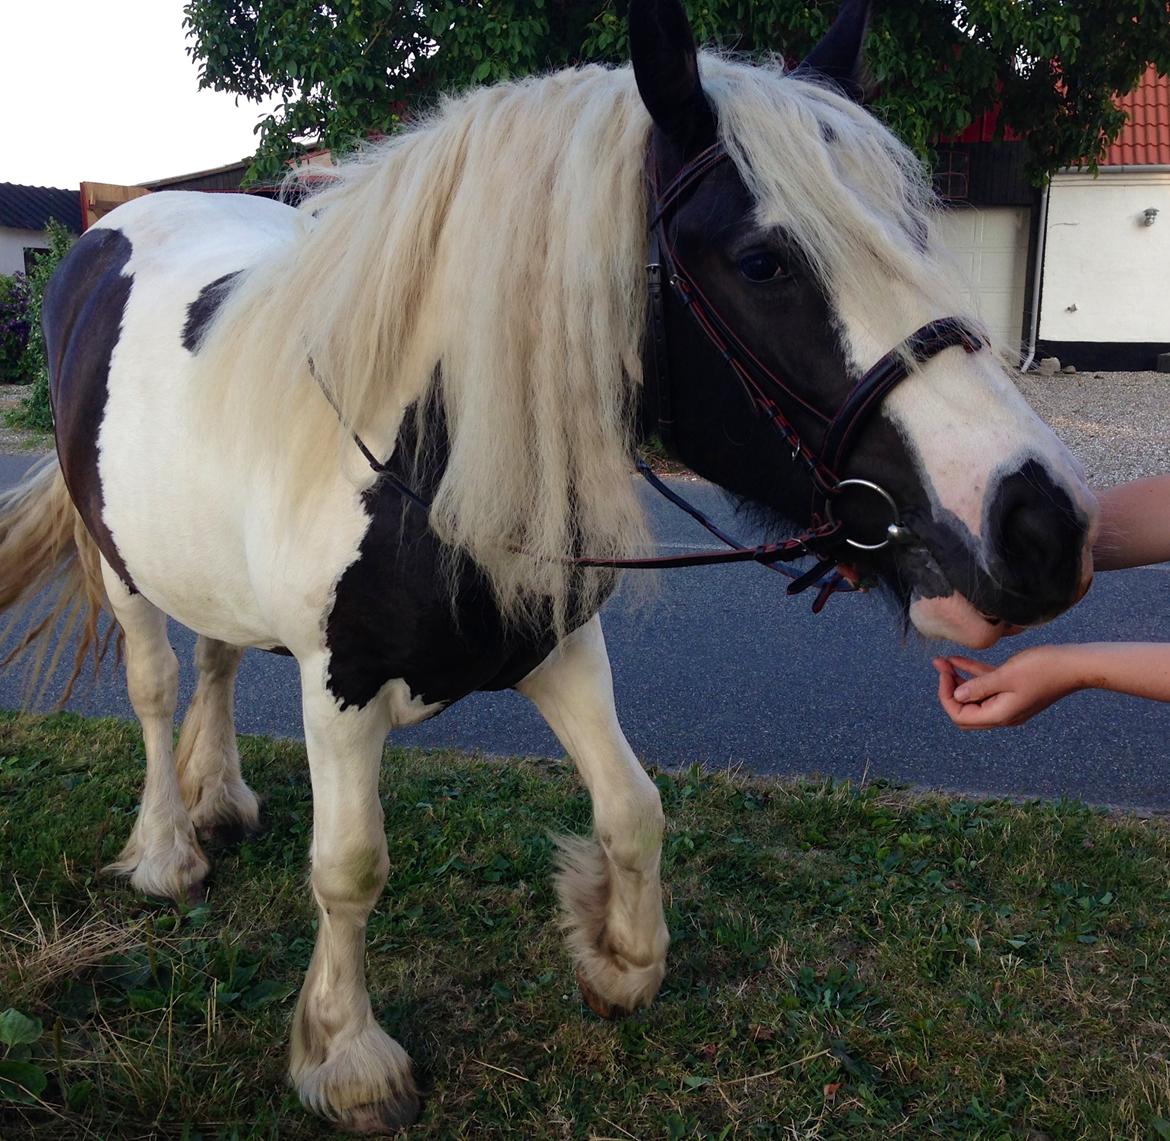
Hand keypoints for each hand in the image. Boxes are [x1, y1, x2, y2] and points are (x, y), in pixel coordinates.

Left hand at [931, 648, 1082, 728]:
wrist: (1075, 665)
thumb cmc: (1043, 669)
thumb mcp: (1006, 676)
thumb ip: (979, 687)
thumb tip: (957, 697)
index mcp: (1000, 715)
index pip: (960, 716)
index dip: (947, 696)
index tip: (944, 674)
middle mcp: (1003, 713)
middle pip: (965, 709)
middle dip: (949, 689)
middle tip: (941, 668)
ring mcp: (1009, 703)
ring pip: (975, 696)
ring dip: (959, 679)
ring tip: (942, 661)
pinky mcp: (1014, 690)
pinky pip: (988, 685)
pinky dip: (973, 674)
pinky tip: (957, 659)